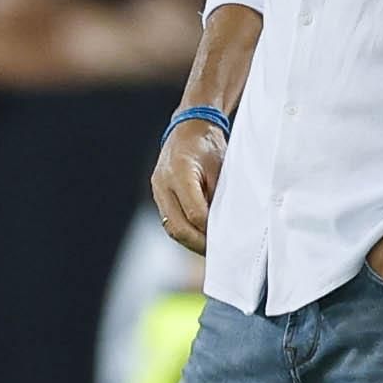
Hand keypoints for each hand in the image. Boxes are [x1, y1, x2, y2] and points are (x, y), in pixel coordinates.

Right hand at [150, 116, 226, 251]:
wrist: (189, 127)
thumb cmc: (209, 145)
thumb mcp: (221, 168)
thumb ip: (219, 196)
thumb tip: (224, 227)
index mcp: (181, 172)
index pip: (194, 213)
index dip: (209, 231)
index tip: (225, 242)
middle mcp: (164, 182)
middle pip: (177, 226)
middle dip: (198, 244)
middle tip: (216, 254)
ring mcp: (158, 190)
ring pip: (171, 227)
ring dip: (190, 241)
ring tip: (208, 250)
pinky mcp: (159, 195)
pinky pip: (169, 220)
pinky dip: (184, 232)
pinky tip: (199, 238)